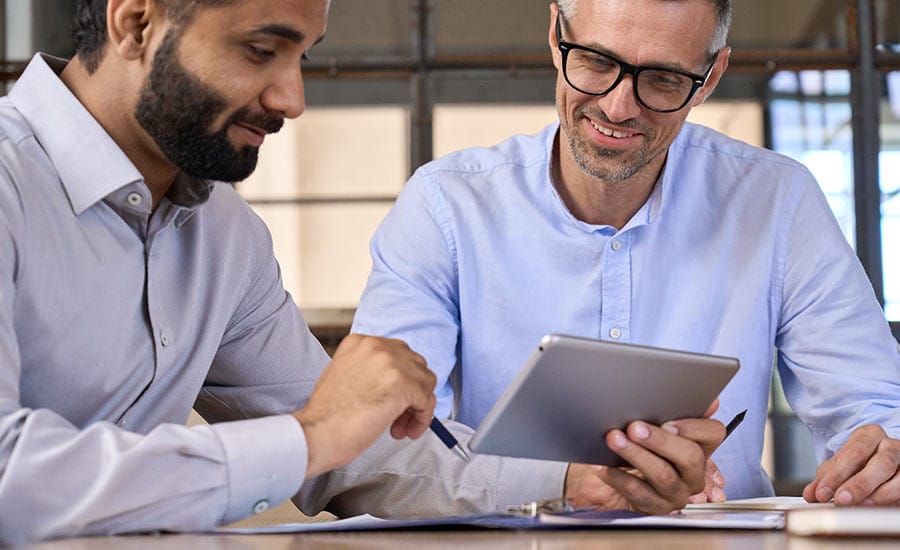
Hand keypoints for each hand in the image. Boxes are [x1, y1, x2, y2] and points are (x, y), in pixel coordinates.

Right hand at [294, 333, 436, 477]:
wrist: (316, 433)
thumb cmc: (327, 416)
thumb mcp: (346, 376)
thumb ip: (371, 371)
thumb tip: (396, 382)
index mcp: (360, 342)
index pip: (397, 354)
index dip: (401, 380)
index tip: (394, 399)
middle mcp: (376, 346)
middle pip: (415, 365)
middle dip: (411, 392)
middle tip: (399, 416)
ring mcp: (390, 363)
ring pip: (425, 381)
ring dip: (417, 406)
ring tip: (400, 426)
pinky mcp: (401, 383)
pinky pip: (426, 400)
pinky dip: (422, 418)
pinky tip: (407, 429)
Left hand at [564, 416, 725, 513]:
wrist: (609, 473)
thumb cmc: (636, 442)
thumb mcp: (652, 421)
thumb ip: (673, 407)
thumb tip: (702, 397)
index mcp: (700, 446)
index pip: (713, 433)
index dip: (693, 427)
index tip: (667, 421)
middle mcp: (693, 473)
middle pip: (690, 457)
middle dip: (660, 440)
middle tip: (634, 427)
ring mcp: (676, 492)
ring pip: (663, 475)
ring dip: (636, 454)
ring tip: (614, 439)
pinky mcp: (655, 506)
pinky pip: (639, 493)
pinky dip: (617, 476)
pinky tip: (602, 465)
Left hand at [802, 424, 899, 505]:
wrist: (883, 461)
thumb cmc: (860, 462)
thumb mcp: (839, 466)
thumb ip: (824, 479)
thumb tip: (810, 494)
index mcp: (869, 435)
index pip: (853, 454)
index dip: (836, 475)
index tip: (821, 493)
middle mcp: (891, 446)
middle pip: (880, 464)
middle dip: (859, 484)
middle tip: (841, 500)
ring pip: (899, 479)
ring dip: (879, 496)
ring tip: (859, 507)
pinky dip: (892, 502)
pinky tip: (877, 510)